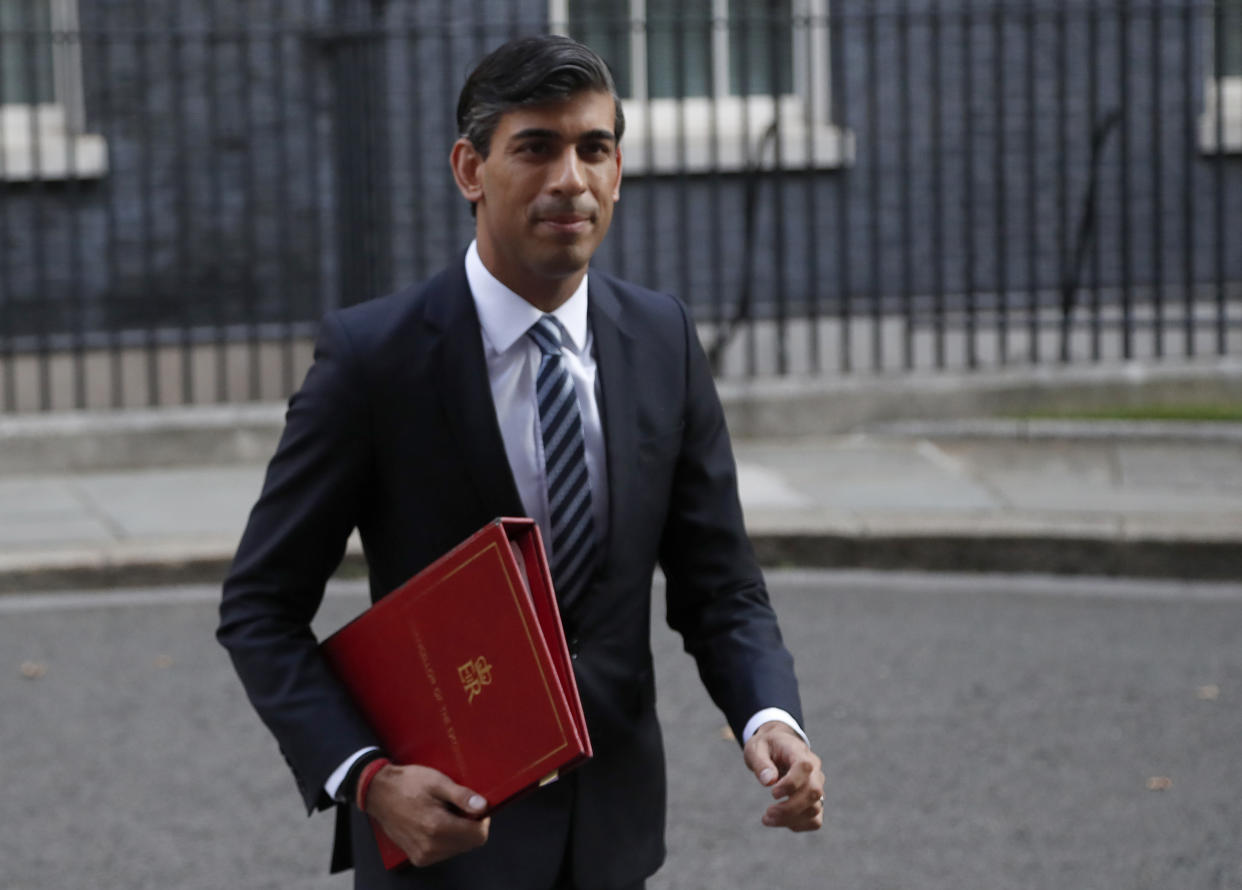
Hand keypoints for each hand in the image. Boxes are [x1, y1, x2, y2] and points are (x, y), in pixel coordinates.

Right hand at [363, 763, 490, 866]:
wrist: (379, 793)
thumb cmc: (407, 784)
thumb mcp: (437, 782)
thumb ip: (461, 796)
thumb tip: (482, 806)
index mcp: (437, 827)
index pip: (478, 835)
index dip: (483, 820)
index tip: (477, 807)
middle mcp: (431, 847)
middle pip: (470, 844)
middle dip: (471, 826)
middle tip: (459, 807)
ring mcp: (423, 855)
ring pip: (458, 849)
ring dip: (459, 833)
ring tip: (445, 813)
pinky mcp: (417, 858)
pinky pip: (444, 852)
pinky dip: (447, 839)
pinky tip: (437, 823)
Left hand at [743, 721, 824, 831]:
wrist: (777, 746)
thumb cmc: (766, 747)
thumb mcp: (756, 749)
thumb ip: (761, 763)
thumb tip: (769, 781)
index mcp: (800, 752)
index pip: (805, 768)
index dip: (791, 784)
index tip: (772, 793)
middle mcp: (814, 770)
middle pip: (813, 792)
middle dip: (790, 808)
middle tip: (767, 813)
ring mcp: (817, 786)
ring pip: (815, 809)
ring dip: (791, 819)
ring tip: (767, 818)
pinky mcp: (815, 800)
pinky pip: (815, 820)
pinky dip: (799, 825)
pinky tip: (780, 821)